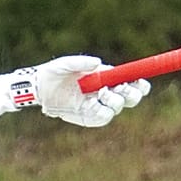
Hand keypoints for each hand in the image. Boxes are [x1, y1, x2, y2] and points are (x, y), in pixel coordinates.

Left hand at [16, 54, 149, 127]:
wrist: (41, 89)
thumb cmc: (55, 72)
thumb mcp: (65, 64)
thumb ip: (81, 62)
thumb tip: (98, 63)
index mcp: (107, 77)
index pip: (132, 83)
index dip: (140, 84)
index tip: (139, 82)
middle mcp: (106, 92)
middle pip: (131, 98)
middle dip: (130, 94)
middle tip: (120, 88)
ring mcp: (98, 106)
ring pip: (117, 109)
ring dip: (114, 102)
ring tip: (100, 93)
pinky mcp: (89, 117)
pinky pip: (102, 118)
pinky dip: (101, 112)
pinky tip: (91, 104)